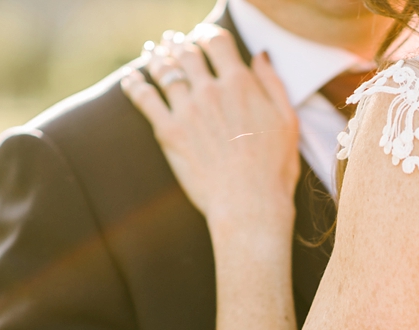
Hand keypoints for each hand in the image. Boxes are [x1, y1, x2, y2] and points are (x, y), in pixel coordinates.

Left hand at [121, 27, 299, 236]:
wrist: (250, 204)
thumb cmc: (274, 169)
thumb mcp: (288, 120)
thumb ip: (272, 83)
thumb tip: (260, 55)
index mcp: (240, 84)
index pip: (218, 42)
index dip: (209, 35)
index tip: (206, 38)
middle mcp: (210, 90)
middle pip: (188, 53)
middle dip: (181, 44)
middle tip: (176, 43)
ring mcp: (186, 110)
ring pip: (164, 70)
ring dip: (157, 57)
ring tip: (154, 53)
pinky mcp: (168, 132)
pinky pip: (144, 98)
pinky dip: (135, 84)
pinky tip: (131, 78)